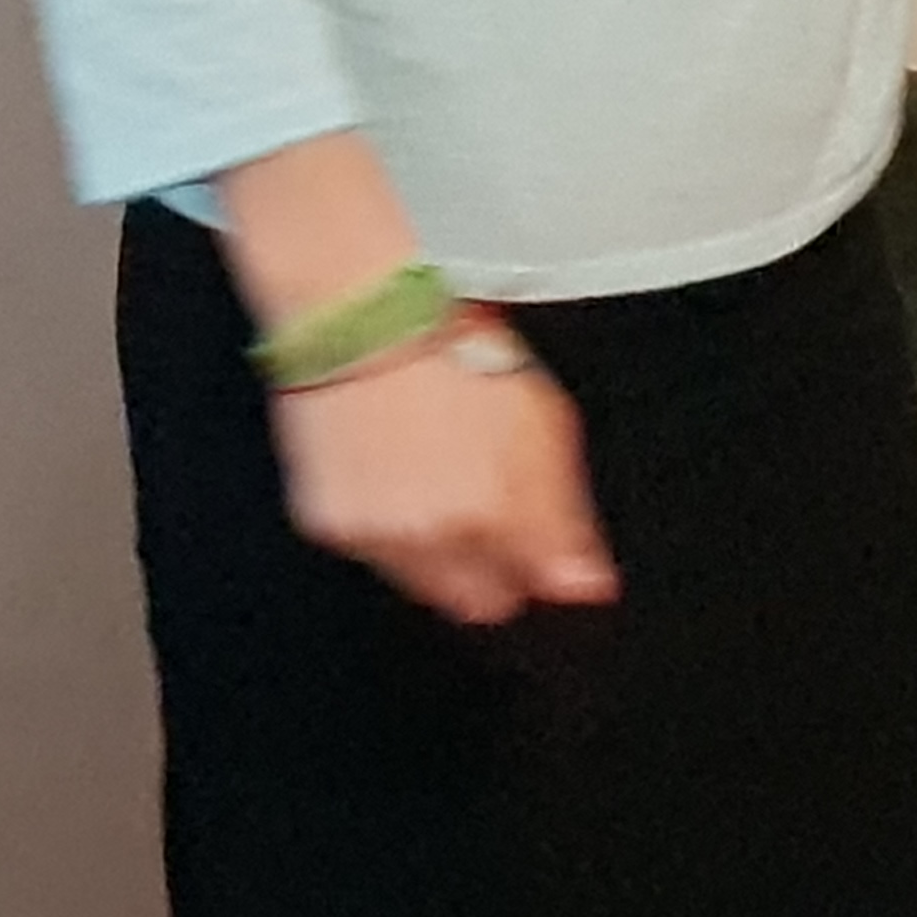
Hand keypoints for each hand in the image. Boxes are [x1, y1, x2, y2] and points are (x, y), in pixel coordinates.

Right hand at [268, 330, 620, 627]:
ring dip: (434, 547)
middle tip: (478, 506)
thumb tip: (585, 586)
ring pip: (424, 584)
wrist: (356, 314)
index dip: (543, 561)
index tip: (539, 544)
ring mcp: (382, 535)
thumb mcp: (540, 417)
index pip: (541, 587)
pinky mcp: (330, 527)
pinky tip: (388, 470)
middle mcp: (442, 534)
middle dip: (489, 567)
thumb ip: (568, 513)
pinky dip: (383, 525)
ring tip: (428, 473)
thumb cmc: (445, 347)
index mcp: (502, 509)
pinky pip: (371, 555)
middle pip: (480, 602)